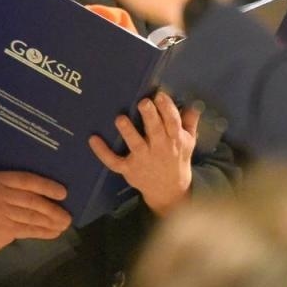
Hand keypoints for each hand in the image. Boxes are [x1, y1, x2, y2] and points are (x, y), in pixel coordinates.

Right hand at [0, 170, 71, 262]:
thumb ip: (11, 191)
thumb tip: (44, 196)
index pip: (27, 179)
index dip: (47, 186)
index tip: (63, 193)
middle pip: (32, 199)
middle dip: (53, 208)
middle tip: (67, 216)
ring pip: (32, 215)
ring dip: (51, 222)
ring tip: (64, 225)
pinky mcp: (1, 228)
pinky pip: (27, 229)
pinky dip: (42, 232)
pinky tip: (52, 233)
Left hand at [89, 91, 198, 214]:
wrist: (170, 191)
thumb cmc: (177, 159)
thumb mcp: (188, 142)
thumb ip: (189, 123)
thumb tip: (193, 105)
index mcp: (175, 140)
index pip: (173, 123)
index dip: (167, 109)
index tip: (160, 96)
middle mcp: (159, 149)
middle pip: (155, 131)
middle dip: (150, 117)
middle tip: (143, 102)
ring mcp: (142, 160)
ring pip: (135, 145)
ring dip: (128, 132)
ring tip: (120, 119)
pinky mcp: (128, 169)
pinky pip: (114, 161)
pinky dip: (103, 152)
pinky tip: (93, 140)